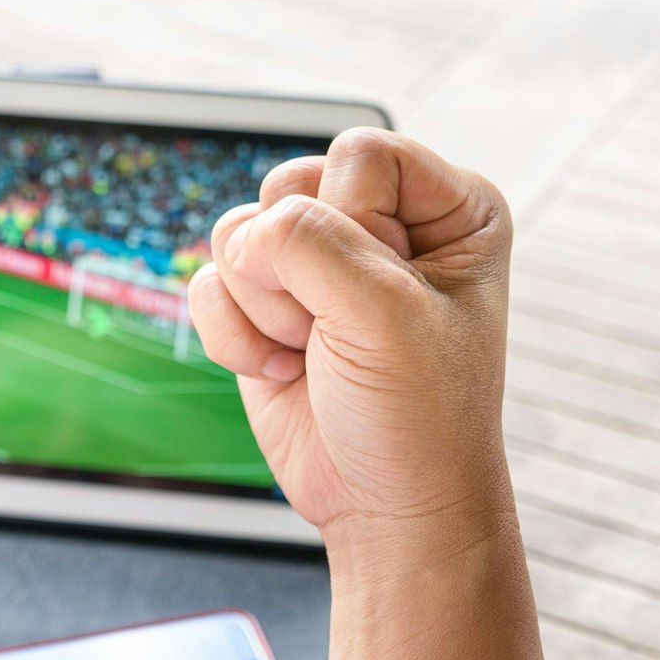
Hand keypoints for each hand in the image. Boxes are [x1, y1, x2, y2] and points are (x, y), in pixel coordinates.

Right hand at [187, 129, 514, 541]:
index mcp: (449, 207)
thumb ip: (308, 242)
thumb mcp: (383, 314)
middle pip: (289, 183)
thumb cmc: (417, 414)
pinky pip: (210, 280)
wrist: (384, 505)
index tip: (389, 296)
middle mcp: (383, 222)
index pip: (360, 153)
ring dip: (264, 306)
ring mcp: (319, 262)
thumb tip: (245, 234)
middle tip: (343, 331)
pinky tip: (284, 371)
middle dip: (297, 268)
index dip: (355, 221)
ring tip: (315, 352)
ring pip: (239, 229)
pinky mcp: (266, 301)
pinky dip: (233, 335)